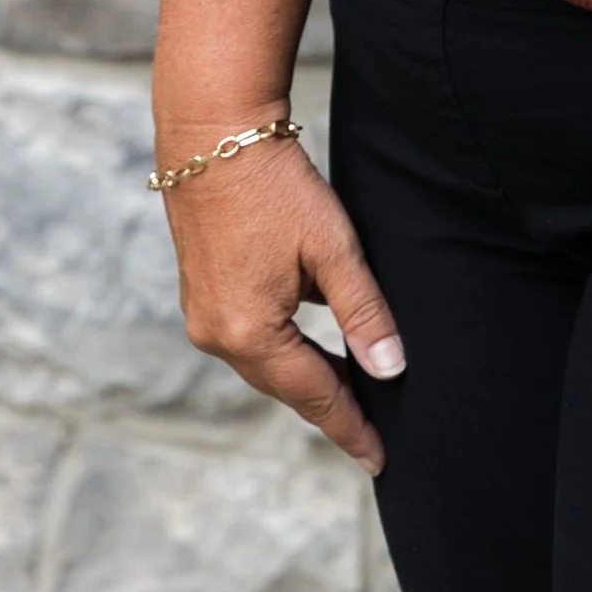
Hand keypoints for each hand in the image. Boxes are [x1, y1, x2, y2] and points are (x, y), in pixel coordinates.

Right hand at [161, 124, 403, 471]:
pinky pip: (250, 339)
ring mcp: (202, 316)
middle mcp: (217, 336)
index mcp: (249, 332)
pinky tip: (313, 345)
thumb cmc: (274, 184)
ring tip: (353, 390)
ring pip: (267, 364)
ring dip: (307, 376)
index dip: (351, 426)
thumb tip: (390, 369)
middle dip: (331, 405)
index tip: (381, 458)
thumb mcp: (332, 247)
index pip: (314, 395)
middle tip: (373, 430)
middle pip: (286, 385)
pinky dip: (284, 349)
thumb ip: (363, 312)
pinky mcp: (200, 294)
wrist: (211, 133)